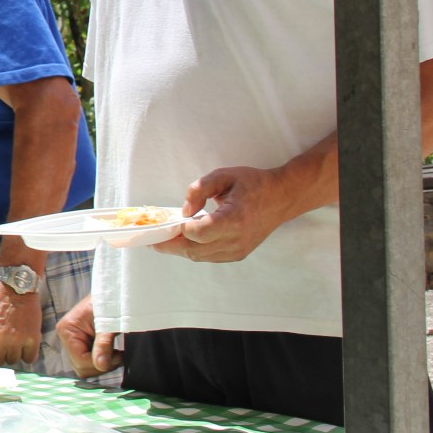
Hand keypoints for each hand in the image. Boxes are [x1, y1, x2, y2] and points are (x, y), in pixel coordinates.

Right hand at [55, 293, 117, 376]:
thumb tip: (101, 365)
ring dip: (103, 364)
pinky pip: (89, 362)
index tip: (118, 356)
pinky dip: (102, 361)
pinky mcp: (81, 344)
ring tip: (116, 353)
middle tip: (118, 355)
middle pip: (81, 367)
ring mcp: (72, 342)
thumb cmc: (109, 303)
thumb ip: (103, 344)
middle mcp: (66, 337)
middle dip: (101, 365)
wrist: (113, 293)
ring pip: (85, 367)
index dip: (99, 362)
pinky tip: (111, 352)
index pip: (80, 359)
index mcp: (67, 330)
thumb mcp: (107, 324)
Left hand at [154, 165, 290, 262]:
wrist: (280, 198)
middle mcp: (237, 239)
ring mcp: (238, 250)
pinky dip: (194, 249)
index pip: (199, 233)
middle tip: (151, 238)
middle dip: (170, 245)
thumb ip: (199, 189)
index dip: (180, 229)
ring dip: (180, 248)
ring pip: (199, 256)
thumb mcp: (223, 175)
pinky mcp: (238, 254)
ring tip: (164, 237)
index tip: (169, 221)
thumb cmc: (252, 184)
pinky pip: (209, 257)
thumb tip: (185, 210)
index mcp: (234, 219)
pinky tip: (184, 239)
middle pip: (194, 250)